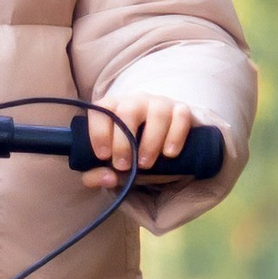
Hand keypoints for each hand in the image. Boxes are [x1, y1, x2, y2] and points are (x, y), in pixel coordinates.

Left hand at [81, 92, 197, 186]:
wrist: (159, 148)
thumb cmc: (127, 153)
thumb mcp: (107, 164)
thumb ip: (96, 175)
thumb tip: (108, 178)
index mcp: (111, 107)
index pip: (100, 111)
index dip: (99, 133)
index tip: (103, 156)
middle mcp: (135, 101)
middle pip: (127, 112)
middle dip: (123, 142)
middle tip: (123, 166)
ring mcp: (159, 103)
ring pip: (157, 114)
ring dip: (150, 142)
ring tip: (145, 164)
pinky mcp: (181, 110)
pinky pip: (181, 117)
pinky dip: (175, 136)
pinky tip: (169, 154)